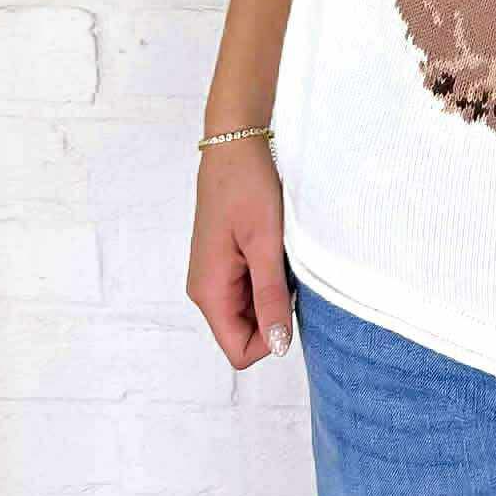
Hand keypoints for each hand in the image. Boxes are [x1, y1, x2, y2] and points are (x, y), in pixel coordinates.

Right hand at [186, 136, 293, 368]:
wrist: (235, 144)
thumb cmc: (247, 187)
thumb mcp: (265, 243)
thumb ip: (270, 296)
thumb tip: (278, 346)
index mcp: (209, 292)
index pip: (240, 351)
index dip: (271, 337)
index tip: (289, 296)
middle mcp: (206, 290)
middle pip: (245, 333)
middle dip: (274, 311)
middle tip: (288, 269)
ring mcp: (214, 276)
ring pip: (250, 311)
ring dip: (273, 292)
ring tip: (281, 254)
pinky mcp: (224, 262)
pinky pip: (249, 288)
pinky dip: (269, 277)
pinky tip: (276, 248)